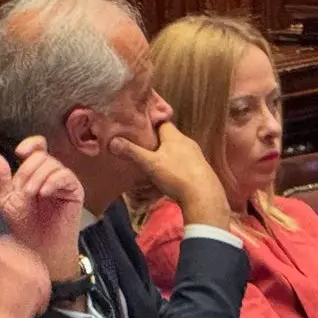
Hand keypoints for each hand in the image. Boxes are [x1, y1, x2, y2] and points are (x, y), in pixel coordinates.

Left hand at [0, 138, 85, 277]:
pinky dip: (53, 181)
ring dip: (38, 177)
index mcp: (34, 171)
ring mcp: (64, 182)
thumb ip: (1, 178)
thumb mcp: (6, 199)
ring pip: (53, 164)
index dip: (31, 144)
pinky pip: (66, 176)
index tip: (19, 153)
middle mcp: (50, 173)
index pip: (37, 146)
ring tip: (31, 194)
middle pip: (42, 155)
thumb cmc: (23, 224)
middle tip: (23, 190)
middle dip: (28, 170)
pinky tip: (44, 193)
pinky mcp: (75, 191)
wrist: (38, 246)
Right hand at [109, 121, 231, 228]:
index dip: (149, 121)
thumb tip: (113, 141)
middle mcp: (187, 142)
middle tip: (139, 144)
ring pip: (175, 151)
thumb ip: (132, 152)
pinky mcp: (199, 170)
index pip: (161, 121)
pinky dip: (173, 166)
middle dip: (155, 140)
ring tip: (150, 160)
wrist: (204, 196)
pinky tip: (166, 175)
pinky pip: (182, 163)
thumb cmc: (176, 175)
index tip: (136, 124)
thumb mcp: (150, 164)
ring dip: (164, 155)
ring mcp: (195, 156)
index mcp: (175, 136)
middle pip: (168, 137)